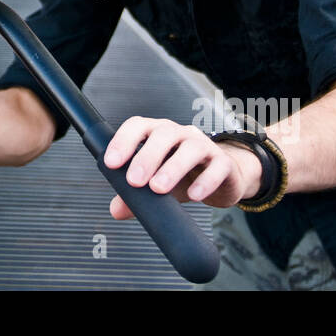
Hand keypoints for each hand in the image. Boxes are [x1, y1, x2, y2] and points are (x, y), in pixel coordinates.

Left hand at [102, 117, 262, 219]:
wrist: (224, 178)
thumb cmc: (185, 175)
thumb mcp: (157, 184)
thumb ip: (135, 197)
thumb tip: (116, 210)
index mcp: (159, 133)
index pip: (139, 126)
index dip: (123, 140)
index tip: (111, 163)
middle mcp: (181, 134)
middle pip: (164, 134)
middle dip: (147, 156)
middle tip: (134, 182)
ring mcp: (204, 146)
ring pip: (190, 148)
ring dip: (173, 168)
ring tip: (158, 189)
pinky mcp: (224, 163)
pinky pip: (217, 167)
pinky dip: (205, 181)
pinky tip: (194, 195)